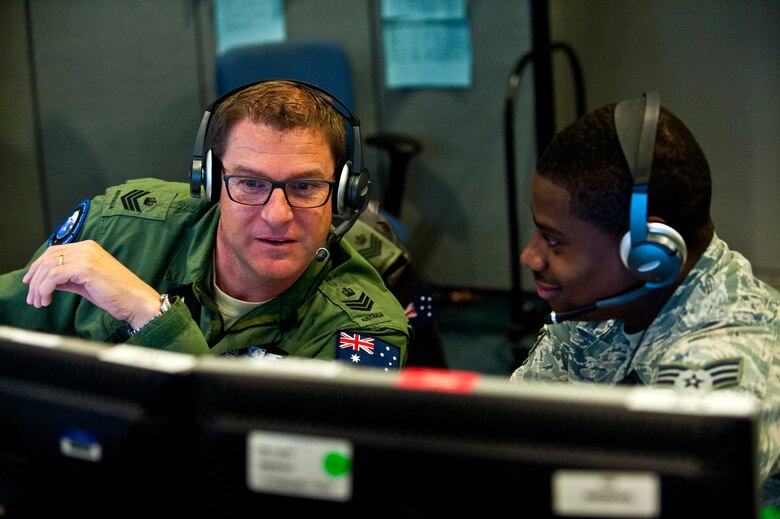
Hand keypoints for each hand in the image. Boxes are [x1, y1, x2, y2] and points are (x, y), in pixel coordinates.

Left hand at [22, 240, 161, 328]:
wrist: (135, 301)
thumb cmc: (116, 294)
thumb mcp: (86, 283)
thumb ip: (67, 278)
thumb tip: (47, 282)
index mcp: (88, 248)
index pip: (53, 252)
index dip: (37, 267)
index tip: (30, 283)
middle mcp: (86, 248)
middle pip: (47, 258)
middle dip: (35, 279)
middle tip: (32, 298)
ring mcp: (86, 256)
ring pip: (47, 267)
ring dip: (38, 287)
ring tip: (39, 302)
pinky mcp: (85, 267)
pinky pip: (53, 276)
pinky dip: (45, 290)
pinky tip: (47, 301)